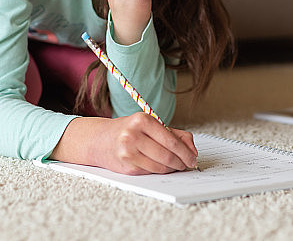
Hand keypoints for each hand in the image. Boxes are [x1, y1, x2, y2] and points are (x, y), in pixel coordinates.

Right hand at [50, 113, 198, 174]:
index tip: (193, 157)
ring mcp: (128, 152)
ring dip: (172, 169)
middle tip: (188, 164)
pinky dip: (160, 172)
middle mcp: (133, 135)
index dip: (185, 152)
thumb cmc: (128, 131)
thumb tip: (192, 150)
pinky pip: (151, 172)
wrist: (99, 140)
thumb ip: (175, 134)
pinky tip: (162, 167)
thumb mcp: (150, 124)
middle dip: (182, 162)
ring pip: (160, 167)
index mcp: (141, 120)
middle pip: (167, 155)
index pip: (171, 140)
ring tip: (176, 166)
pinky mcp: (126, 167)